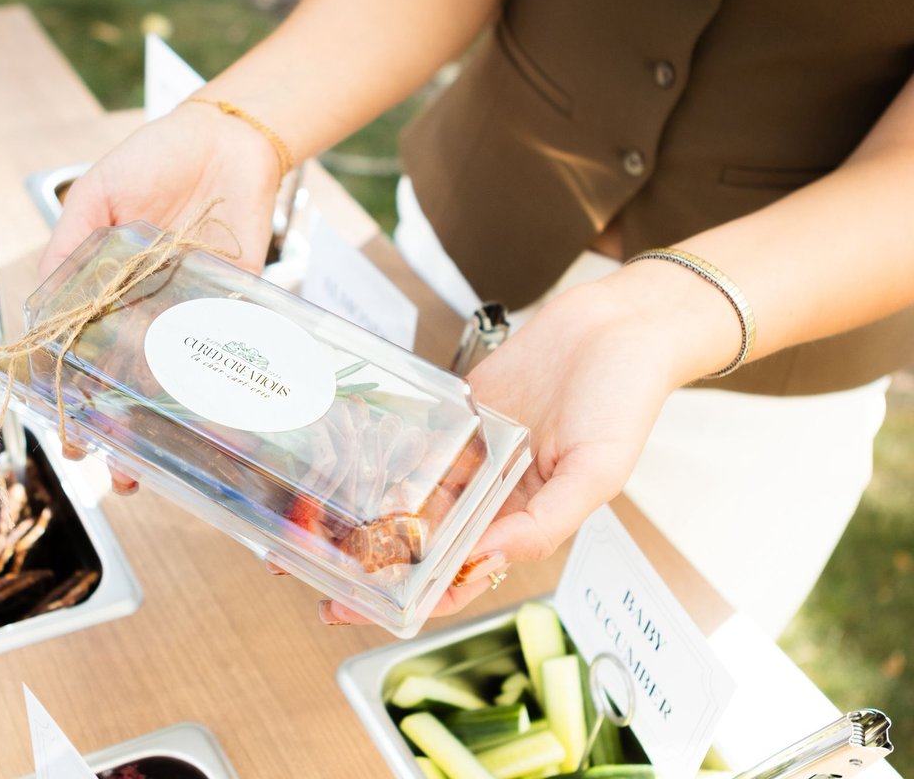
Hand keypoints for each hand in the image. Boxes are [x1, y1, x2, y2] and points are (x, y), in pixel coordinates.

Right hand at [44, 103, 281, 490]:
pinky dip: (223, 385)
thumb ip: (70, 248)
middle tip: (118, 470)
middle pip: (131, 383)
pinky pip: (227, 352)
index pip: (83, 356)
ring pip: (178, 381)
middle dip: (123, 432)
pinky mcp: (235, 305)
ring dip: (168, 425)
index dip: (73, 398)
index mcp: (107, 292)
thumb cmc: (154, 159)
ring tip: (158, 462)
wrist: (226, 140)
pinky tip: (212, 420)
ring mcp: (191, 313)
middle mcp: (147, 311)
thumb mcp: (97, 196)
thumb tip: (41, 306)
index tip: (70, 436)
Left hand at [317, 278, 702, 624]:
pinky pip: (418, 442)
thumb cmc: (624, 399)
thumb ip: (544, 524)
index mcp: (526, 521)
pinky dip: (385, 457)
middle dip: (373, 560)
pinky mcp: (462, 414)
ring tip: (313, 523)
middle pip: (425, 541)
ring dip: (368, 511)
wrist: (618, 326)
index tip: (362, 609)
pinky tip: (344, 465)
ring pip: (412, 494)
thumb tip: (485, 559)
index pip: (461, 574)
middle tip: (312, 568)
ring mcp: (474, 454)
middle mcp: (494, 495)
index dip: (414, 597)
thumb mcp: (596, 473)